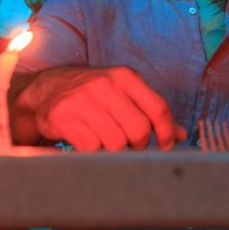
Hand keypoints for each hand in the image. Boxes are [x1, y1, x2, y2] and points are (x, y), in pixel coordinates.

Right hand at [15, 66, 187, 151]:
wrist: (47, 89)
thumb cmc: (95, 94)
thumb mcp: (124, 93)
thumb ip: (151, 111)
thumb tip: (181, 135)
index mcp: (126, 77)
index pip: (158, 107)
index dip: (167, 131)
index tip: (167, 146)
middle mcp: (106, 85)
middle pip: (139, 129)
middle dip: (138, 145)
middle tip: (130, 146)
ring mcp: (83, 100)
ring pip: (115, 142)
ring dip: (114, 150)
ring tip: (107, 142)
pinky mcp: (63, 117)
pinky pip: (90, 148)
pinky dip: (93, 152)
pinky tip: (89, 143)